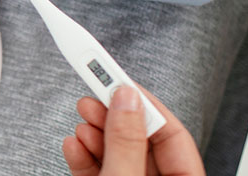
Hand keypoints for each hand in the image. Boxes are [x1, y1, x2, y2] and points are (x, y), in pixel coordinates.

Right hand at [62, 85, 205, 175]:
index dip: (144, 104)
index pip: (172, 134)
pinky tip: (74, 144)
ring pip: (118, 155)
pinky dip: (85, 157)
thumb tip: (125, 100)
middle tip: (93, 96)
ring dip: (95, 135)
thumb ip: (126, 143)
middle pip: (141, 141)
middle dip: (113, 117)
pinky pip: (100, 170)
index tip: (117, 80)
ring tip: (81, 120)